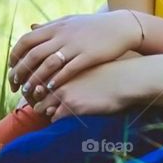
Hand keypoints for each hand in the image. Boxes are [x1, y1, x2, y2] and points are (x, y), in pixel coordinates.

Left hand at [8, 11, 142, 100]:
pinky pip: (68, 70)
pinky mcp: (88, 56)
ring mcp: (75, 45)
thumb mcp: (70, 21)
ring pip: (48, 64)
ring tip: (29, 92)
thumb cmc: (94, 26)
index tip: (11, 70)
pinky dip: (57, 79)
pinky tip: (50, 89)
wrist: (121, 27)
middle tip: (15, 86)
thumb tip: (30, 27)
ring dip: (36, 79)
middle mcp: (63, 34)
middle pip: (33, 54)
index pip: (25, 41)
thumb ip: (50, 26)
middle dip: (20, 72)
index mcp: (56, 26)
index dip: (15, 56)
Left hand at [31, 60, 145, 120]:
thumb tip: (48, 43)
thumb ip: (67, 55)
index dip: (34, 87)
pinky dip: (56, 119)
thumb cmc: (109, 67)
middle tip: (42, 106)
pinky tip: (66, 116)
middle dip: (35, 101)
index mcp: (60, 62)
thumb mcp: (86, 57)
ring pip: (40, 107)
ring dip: (45, 111)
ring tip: (54, 112)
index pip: (34, 76)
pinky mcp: (71, 106)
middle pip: (33, 93)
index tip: (40, 93)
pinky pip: (54, 117)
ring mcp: (63, 91)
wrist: (128, 79)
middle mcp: (58, 75)